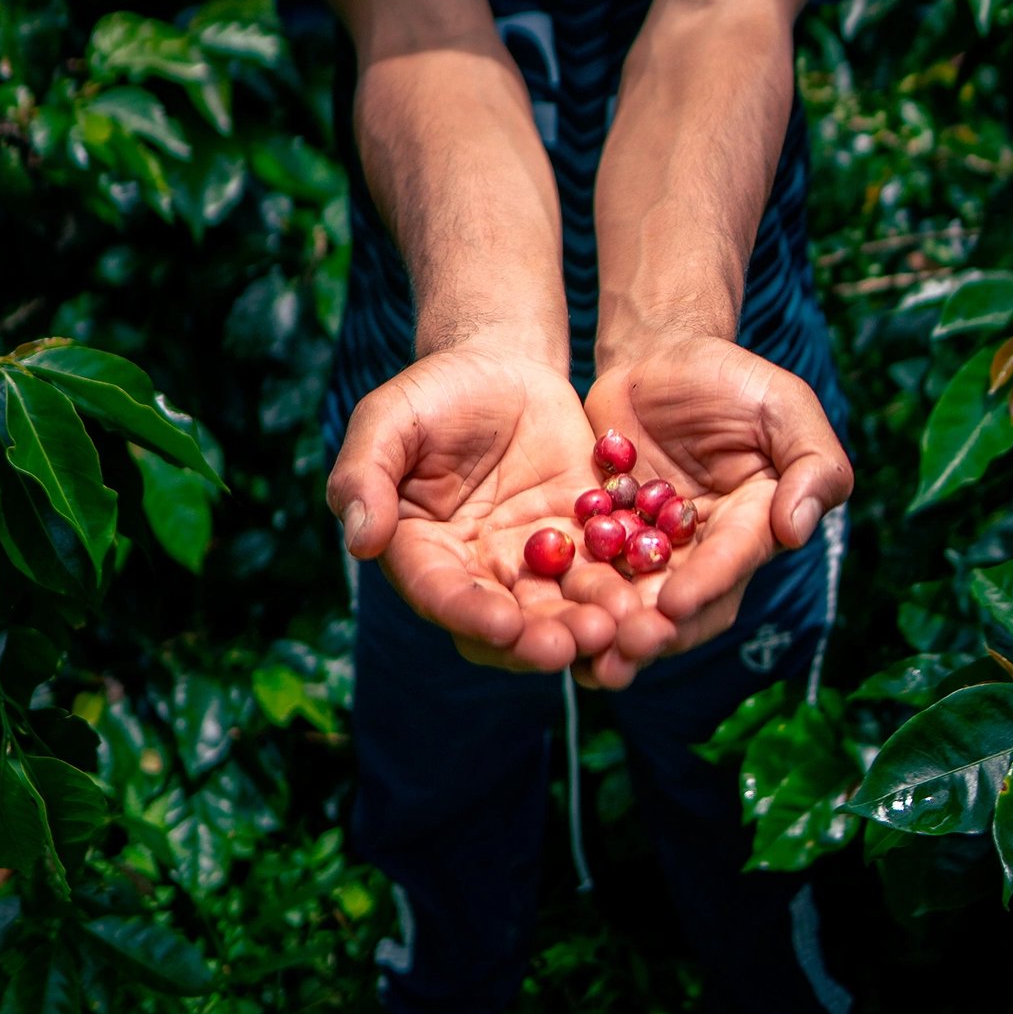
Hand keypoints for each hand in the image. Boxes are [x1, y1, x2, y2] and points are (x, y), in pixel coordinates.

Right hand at [327, 348, 640, 673]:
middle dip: (540, 638)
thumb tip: (360, 541)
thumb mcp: (388, 420)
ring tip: (622, 628)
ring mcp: (533, 560)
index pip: (442, 594)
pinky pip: (605, 571)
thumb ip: (365, 476)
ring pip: (561, 606)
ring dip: (591, 624)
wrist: (501, 367)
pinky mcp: (582, 539)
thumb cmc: (431, 393)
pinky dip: (627, 587)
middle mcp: (478, 571)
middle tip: (572, 645)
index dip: (471, 613)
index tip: (504, 625)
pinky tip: (652, 596)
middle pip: (508, 619)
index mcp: (423, 553)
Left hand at [583, 335, 852, 680]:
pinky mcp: (606, 537)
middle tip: (621, 652)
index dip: (706, 585)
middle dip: (653, 630)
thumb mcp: (784, 406)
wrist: (658, 356)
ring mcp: (652, 549)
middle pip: (682, 603)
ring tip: (581, 655)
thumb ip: (811, 463)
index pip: (731, 562)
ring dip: (610, 628)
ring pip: (633, 600)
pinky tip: (544, 616)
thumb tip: (796, 530)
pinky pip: (588, 569)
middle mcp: (704, 551)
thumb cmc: (731, 379)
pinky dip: (571, 594)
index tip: (675, 605)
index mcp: (754, 526)